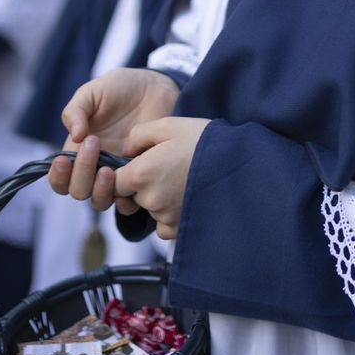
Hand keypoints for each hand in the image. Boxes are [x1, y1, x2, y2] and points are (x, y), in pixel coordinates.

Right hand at [48, 69, 179, 206]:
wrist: (154, 86)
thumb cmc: (120, 88)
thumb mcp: (92, 92)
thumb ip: (76, 110)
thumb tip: (75, 136)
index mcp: (78, 151)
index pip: (60, 179)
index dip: (58, 176)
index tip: (63, 160)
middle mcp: (95, 167)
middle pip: (78, 191)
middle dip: (81, 174)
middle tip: (94, 144)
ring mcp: (118, 174)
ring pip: (100, 201)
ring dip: (100, 190)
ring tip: (108, 169)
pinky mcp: (140, 176)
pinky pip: (130, 200)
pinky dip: (126, 200)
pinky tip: (130, 180)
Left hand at [114, 117, 211, 239]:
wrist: (239, 163)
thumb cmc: (204, 141)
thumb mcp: (168, 125)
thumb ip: (138, 135)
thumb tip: (126, 150)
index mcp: (140, 173)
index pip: (114, 180)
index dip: (127, 171)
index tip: (144, 163)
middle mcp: (149, 199)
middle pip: (132, 195)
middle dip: (144, 184)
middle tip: (168, 168)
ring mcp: (165, 217)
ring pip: (150, 209)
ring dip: (159, 198)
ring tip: (183, 180)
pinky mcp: (180, 229)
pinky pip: (164, 226)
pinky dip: (171, 215)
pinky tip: (187, 196)